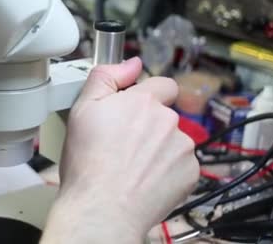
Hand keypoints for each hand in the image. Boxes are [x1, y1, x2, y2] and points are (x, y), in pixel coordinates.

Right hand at [43, 58, 199, 242]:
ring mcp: (182, 147)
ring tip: (132, 166)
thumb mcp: (82, 109)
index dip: (147, 96)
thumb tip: (131, 63)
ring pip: (172, 141)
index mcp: (143, 101)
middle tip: (123, 145)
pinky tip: (145, 179)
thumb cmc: (88, 164)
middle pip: (164, 115)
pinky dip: (167, 171)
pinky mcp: (190, 173)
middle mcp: (168, 121)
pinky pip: (181, 165)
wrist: (102, 208)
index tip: (134, 111)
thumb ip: (106, 77)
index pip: (161, 84)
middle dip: (148, 126)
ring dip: (158, 148)